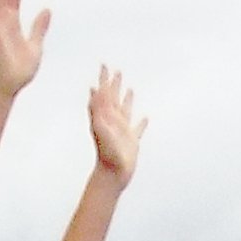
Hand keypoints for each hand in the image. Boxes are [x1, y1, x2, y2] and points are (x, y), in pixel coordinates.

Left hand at [84, 66, 144, 182]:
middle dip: (114, 84)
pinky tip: (146, 118)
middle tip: (115, 71)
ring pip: (125, 111)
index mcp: (105, 117)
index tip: (104, 66)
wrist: (111, 174)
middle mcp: (112, 122)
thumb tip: (94, 92)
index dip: (104, 80)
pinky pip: (137, 129)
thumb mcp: (100, 129)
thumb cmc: (107, 154)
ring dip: (126, 99)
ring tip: (129, 89)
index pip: (105, 93)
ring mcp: (122, 131)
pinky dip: (141, 123)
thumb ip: (98, 110)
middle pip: (113, 98)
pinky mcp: (131, 141)